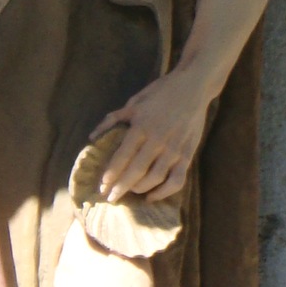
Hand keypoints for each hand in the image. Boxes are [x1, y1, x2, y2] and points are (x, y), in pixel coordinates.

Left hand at [93, 69, 212, 202]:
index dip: (111, 174)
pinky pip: (176, 180)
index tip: (102, 186)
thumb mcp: (134, 102)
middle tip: (110, 198)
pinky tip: (152, 196)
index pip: (122, 157)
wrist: (193, 87)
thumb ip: (113, 119)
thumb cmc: (161, 93)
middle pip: (136, 171)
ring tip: (130, 192)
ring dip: (139, 189)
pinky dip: (164, 192)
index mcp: (142, 127)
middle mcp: (158, 140)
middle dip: (121, 187)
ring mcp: (174, 149)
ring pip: (155, 178)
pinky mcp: (188, 155)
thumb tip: (92, 137)